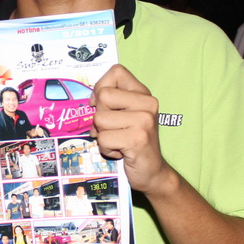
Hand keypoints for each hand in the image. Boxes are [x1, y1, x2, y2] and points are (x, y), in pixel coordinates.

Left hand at [90, 64, 175, 196]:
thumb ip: (110, 101)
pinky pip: (103, 139)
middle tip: (114, 129)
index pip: (116, 71)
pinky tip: (121, 152)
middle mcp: (147, 103)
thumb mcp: (124, 115)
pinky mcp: (137, 139)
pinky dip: (107, 149)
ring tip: (119, 141)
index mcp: (143, 94)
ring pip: (100, 119)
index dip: (102, 87)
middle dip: (100, 117)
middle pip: (103, 96)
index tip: (104, 105)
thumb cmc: (132, 141)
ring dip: (103, 135)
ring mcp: (144, 121)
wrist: (152, 172)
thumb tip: (91, 100)